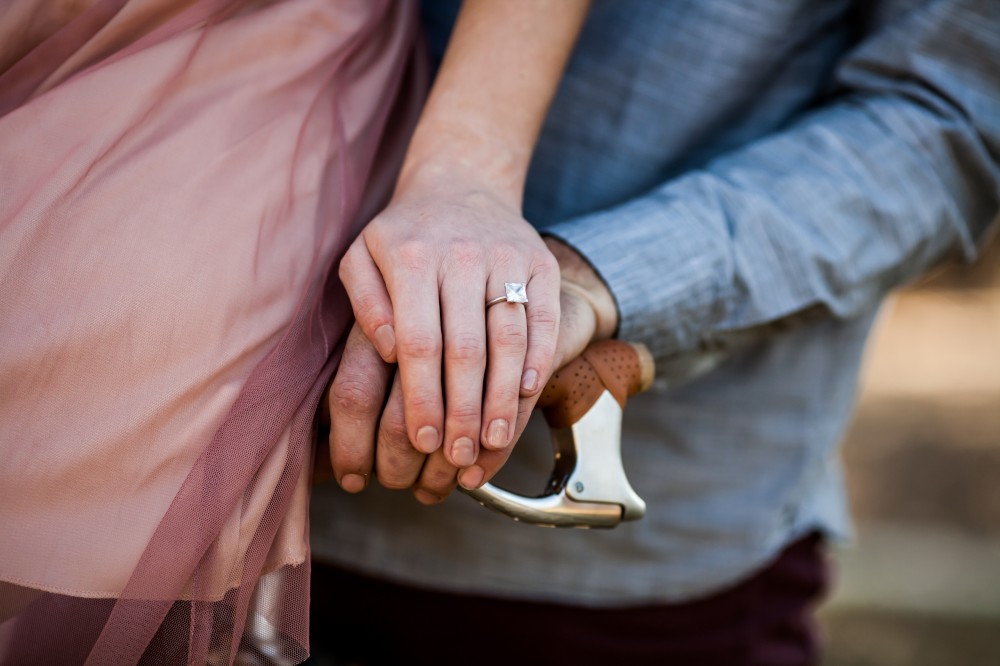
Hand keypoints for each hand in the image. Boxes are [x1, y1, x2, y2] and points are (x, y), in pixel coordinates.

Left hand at [338, 167, 560, 470]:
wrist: (462, 182)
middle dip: (464, 411)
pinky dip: (538, 359)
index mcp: (412, 258)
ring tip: (491, 440)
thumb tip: (390, 352)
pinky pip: (542, 318)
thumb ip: (365, 305)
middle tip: (459, 456)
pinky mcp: (540, 262)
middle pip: (467, 349)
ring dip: (503, 397)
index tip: (424, 440)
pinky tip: (526, 394)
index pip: (420, 343)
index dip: (423, 397)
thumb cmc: (404, 236)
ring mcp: (507, 257)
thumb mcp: (362, 257)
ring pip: (510, 339)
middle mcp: (462, 256)